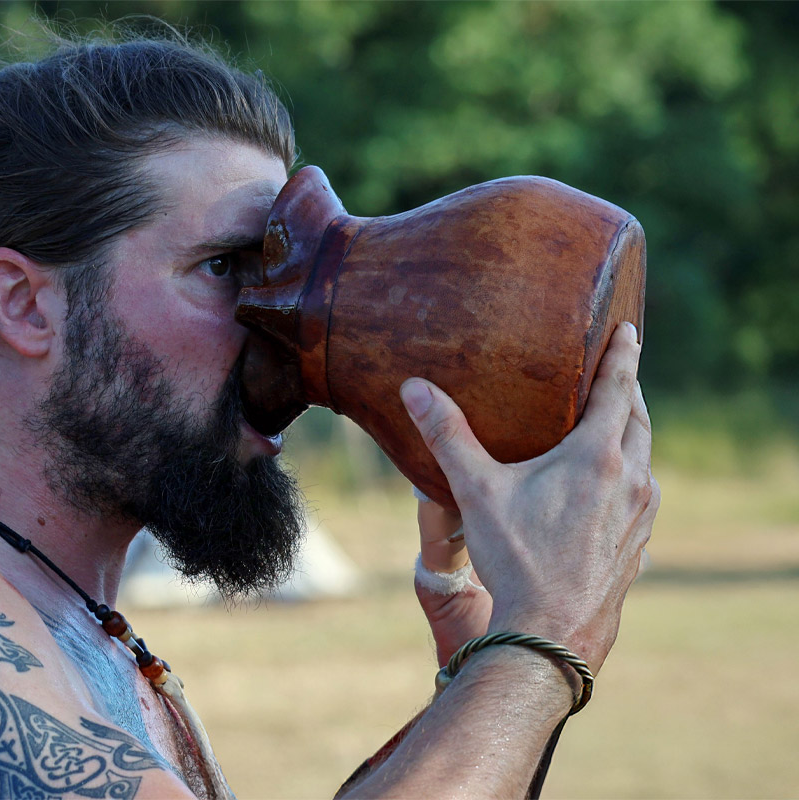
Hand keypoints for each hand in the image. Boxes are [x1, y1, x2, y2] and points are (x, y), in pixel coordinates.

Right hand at [400, 322, 658, 673]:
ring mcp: (641, 515)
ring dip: (631, 436)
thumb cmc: (515, 559)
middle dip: (630, 392)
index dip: (622, 355)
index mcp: (596, 456)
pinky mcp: (639, 544)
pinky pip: (642, 496)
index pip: (618, 388)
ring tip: (612, 428)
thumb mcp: (476, 491)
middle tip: (618, 373)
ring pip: (644, 459)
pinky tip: (609, 490)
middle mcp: (631, 479)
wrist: (552, 633)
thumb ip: (447, 435)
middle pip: (639, 419)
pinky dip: (629, 477)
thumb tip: (414, 388)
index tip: (628, 330)